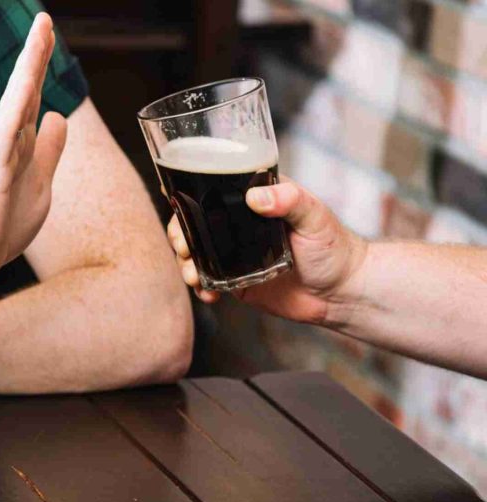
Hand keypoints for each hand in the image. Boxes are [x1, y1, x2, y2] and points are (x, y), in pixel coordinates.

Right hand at [0, 13, 67, 283]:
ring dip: (31, 64)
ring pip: (19, 99)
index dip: (42, 64)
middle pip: (26, 87)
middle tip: (45, 18)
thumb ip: (49, 149)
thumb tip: (58, 116)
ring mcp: (0, 151)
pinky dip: (19, 101)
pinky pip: (9, 128)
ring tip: (42, 29)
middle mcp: (8, 139)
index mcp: (19, 141)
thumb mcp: (40, 181)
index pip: (35, 95)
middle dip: (37, 52)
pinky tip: (29, 78)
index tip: (47, 32)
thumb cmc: (1, 223)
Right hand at [166, 177, 367, 325]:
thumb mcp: (315, 216)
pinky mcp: (236, 280)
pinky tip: (208, 293)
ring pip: (196, 252)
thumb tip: (257, 196)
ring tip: (192, 275)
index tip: (176, 205)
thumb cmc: (335, 248)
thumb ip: (289, 200)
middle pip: (195, 223)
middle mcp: (240, 225)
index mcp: (255, 200)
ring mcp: (235, 253)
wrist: (343, 293)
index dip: (189, 197)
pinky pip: (208, 281)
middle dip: (180, 234)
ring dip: (185, 263)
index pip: (213, 191)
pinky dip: (201, 287)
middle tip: (183, 247)